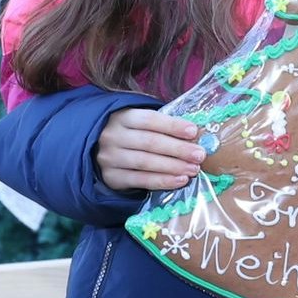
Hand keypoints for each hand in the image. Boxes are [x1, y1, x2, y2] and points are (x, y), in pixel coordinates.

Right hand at [94, 108, 208, 193]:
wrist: (98, 151)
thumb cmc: (130, 133)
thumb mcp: (139, 122)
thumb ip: (161, 125)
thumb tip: (194, 133)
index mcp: (122, 117)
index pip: (150, 119)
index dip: (172, 125)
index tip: (193, 131)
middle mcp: (113, 136)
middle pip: (150, 142)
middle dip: (178, 149)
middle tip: (199, 155)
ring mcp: (110, 158)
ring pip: (145, 162)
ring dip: (173, 166)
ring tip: (193, 169)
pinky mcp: (111, 177)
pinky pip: (140, 180)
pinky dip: (162, 181)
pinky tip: (180, 180)